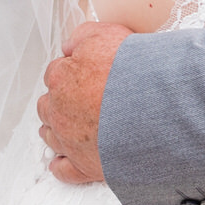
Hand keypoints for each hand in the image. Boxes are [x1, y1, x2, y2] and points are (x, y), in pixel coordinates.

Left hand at [38, 21, 131, 184]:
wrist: (155, 107)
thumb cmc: (133, 72)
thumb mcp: (107, 34)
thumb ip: (82, 36)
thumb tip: (70, 45)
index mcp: (61, 79)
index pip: (56, 73)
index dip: (73, 72)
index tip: (87, 74)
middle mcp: (59, 111)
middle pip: (48, 105)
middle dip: (61, 101)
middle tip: (83, 98)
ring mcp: (69, 141)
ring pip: (51, 135)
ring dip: (58, 129)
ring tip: (75, 126)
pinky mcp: (83, 166)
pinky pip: (63, 170)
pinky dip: (62, 165)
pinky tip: (65, 159)